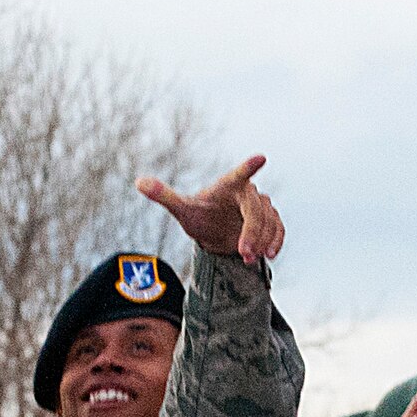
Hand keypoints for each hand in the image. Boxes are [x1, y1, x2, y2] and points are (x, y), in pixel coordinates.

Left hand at [136, 155, 284, 265]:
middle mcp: (248, 192)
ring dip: (263, 241)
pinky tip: (268, 255)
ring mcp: (262, 205)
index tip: (260, 158)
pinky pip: (279, 228)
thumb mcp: (181, 210)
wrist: (214, 232)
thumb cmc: (198, 216)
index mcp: (228, 185)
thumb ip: (163, 196)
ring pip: (270, 221)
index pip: (239, 175)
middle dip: (252, 233)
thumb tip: (138, 181)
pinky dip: (276, 241)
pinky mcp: (271, 219)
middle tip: (244, 254)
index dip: (248, 168)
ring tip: (248, 258)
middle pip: (257, 210)